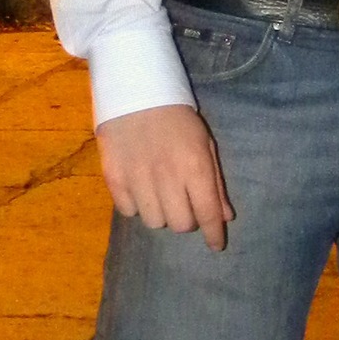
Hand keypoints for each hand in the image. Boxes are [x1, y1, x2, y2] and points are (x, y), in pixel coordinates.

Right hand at [96, 104, 234, 249]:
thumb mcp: (205, 145)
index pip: (208, 213)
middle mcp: (167, 177)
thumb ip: (215, 183)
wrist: (135, 94)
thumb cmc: (178, 120)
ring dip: (161, 213)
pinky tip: (140, 188)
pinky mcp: (113, 178)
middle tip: (185, 204)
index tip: (215, 245)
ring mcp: (138, 179)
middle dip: (187, 220)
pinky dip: (137, 206)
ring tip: (161, 195)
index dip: (214, 234)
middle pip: (181, 225)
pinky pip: (129, 211)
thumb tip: (225, 217)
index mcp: (195, 167)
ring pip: (154, 222)